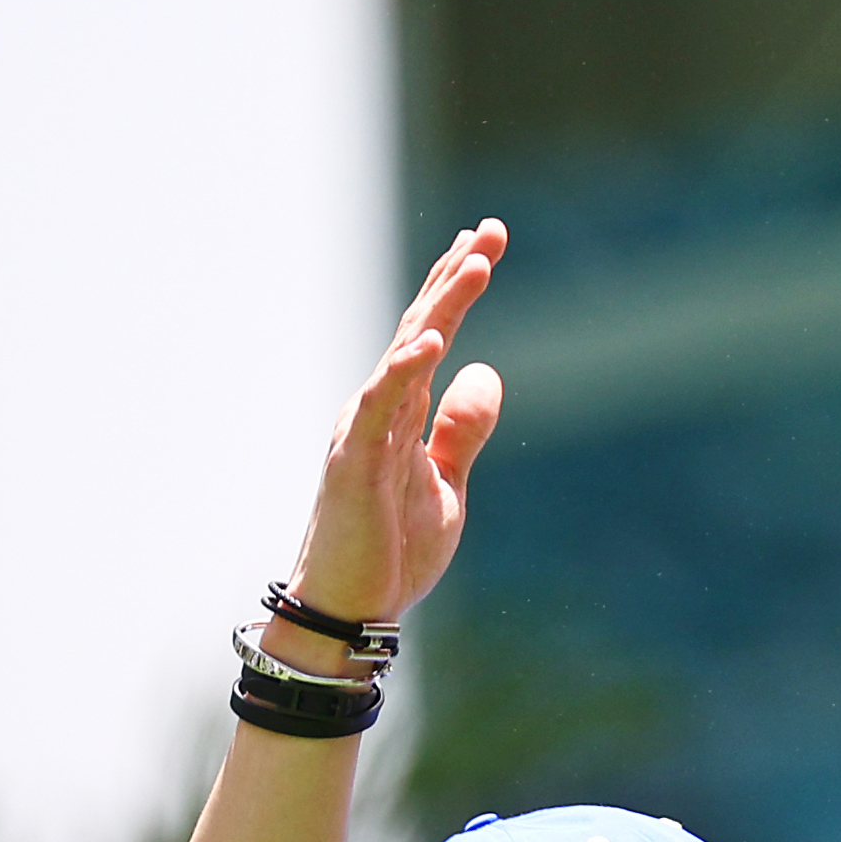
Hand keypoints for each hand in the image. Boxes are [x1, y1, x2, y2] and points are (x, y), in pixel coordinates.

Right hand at [289, 220, 509, 631]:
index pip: (431, 335)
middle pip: (419, 327)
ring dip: (440, 306)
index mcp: (401, 413)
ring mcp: (362, 431)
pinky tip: (433, 340)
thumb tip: (486, 371)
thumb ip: (462, 429)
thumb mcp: (445, 483)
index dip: (456, 287)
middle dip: (455, 277)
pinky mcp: (353, 461)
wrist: (350, 610)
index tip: (486, 242)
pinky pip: (381, 406)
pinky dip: (404, 370)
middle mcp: (378, 409)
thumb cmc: (390, 552)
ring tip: (476, 262)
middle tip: (490, 230)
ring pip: (404, 353)